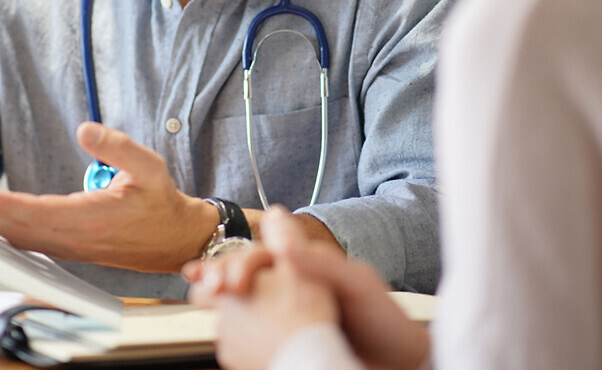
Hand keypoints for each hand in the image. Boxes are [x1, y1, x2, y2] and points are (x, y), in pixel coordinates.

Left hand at [0, 121, 216, 271]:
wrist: (174, 240)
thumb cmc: (160, 201)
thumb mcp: (149, 165)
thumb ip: (117, 146)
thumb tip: (84, 128)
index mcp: (92, 219)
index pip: (39, 213)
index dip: (5, 205)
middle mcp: (74, 238)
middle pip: (18, 229)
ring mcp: (68, 247)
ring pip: (18, 238)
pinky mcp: (65, 247)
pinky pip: (27, 242)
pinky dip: (1, 232)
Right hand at [188, 208, 428, 369]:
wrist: (400, 365)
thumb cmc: (385, 321)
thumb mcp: (358, 285)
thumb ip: (321, 264)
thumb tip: (282, 244)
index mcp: (307, 267)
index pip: (264, 254)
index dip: (241, 261)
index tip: (227, 277)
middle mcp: (294, 287)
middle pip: (246, 274)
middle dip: (219, 274)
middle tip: (203, 287)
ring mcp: (289, 314)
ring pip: (244, 300)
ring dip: (220, 298)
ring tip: (201, 299)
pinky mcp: (287, 339)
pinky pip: (252, 329)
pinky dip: (232, 327)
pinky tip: (222, 330)